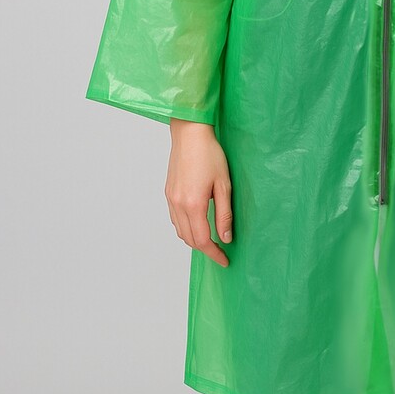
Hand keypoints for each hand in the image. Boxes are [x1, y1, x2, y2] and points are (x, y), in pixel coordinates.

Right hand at [165, 119, 232, 266]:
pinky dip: (185, 228)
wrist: (190, 133)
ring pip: (180, 231)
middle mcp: (178, 205)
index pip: (203, 240)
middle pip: (189, 239)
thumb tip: (226, 237)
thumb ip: (224, 213)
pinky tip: (197, 223)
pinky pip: (175, 219)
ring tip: (211, 240)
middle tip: (221, 251)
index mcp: (193, 205)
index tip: (225, 260)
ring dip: (194, 239)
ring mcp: (171, 199)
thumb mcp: (224, 184)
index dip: (214, 253)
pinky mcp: (168, 193)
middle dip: (205, 249)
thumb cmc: (210, 154)